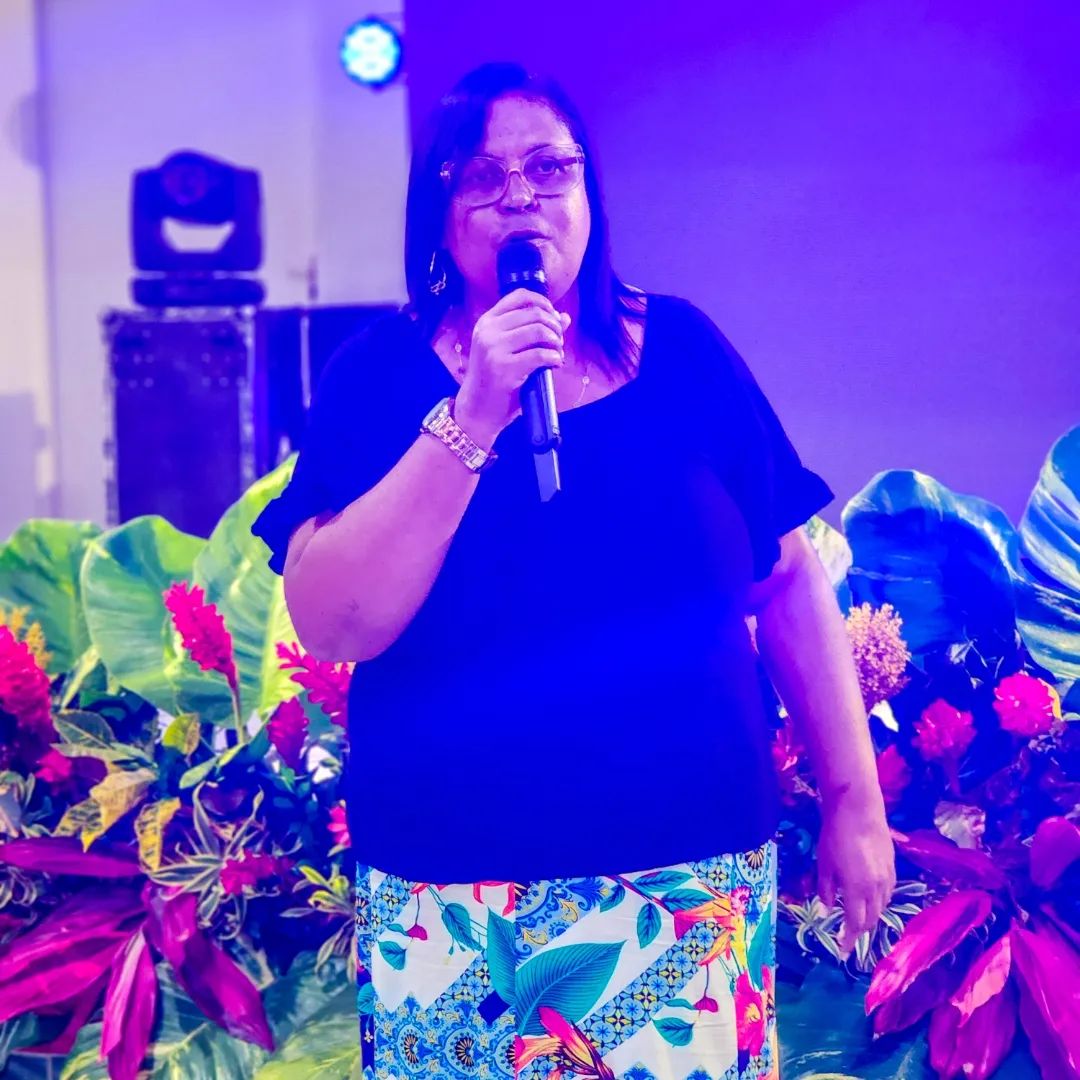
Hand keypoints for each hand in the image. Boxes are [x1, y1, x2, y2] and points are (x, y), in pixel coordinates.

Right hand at [454, 289, 570, 442]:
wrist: (476, 411)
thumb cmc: (494, 381)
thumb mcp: (507, 351)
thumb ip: (532, 332)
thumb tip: (564, 317)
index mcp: (486, 322)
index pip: (519, 296)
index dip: (543, 302)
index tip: (554, 317)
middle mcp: (487, 331)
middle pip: (534, 313)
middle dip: (554, 326)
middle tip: (559, 342)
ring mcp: (493, 349)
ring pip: (538, 330)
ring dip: (556, 341)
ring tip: (557, 353)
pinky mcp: (503, 368)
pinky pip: (540, 354)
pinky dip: (554, 357)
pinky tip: (555, 364)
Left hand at [816, 788, 895, 960]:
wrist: (859, 810)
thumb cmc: (835, 836)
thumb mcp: (824, 864)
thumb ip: (825, 890)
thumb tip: (825, 911)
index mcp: (857, 891)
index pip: (855, 924)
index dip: (848, 940)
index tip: (841, 952)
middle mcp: (876, 889)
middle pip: (871, 919)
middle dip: (858, 930)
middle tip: (846, 934)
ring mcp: (888, 878)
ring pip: (882, 907)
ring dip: (870, 916)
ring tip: (857, 917)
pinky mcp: (893, 867)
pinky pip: (888, 893)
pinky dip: (878, 901)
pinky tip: (870, 897)